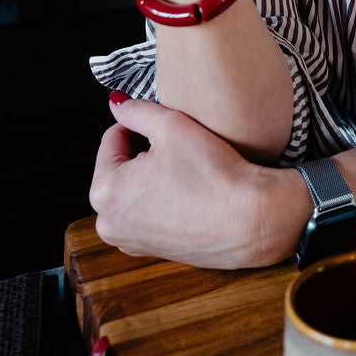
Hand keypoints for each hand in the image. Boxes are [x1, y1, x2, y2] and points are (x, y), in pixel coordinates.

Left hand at [89, 95, 309, 268]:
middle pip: (119, 167)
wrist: (250, 220)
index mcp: (105, 191)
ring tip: (183, 168)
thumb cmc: (212, 174)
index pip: (113, 138)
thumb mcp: (171, 126)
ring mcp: (129, 242)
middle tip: (176, 146)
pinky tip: (186, 191)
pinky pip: (146, 214)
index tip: (165, 124)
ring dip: (149, 175)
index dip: (141, 123)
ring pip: (132, 190)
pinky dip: (159, 199)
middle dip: (142, 151)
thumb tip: (116, 103)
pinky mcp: (150, 251)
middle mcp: (108, 223)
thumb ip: (136, 110)